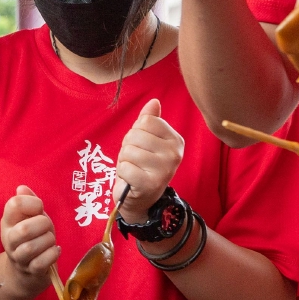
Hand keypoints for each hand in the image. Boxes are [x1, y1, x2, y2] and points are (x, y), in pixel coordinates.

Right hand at [0, 187, 61, 299]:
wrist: (25, 272)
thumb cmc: (33, 239)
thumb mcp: (32, 218)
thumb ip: (28, 202)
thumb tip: (22, 188)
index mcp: (8, 222)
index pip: (14, 204)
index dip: (32, 203)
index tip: (39, 208)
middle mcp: (9, 239)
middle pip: (23, 229)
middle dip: (43, 225)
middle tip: (48, 227)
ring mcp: (18, 257)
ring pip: (31, 248)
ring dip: (48, 241)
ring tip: (51, 240)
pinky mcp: (30, 271)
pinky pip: (40, 263)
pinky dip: (52, 255)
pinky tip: (55, 251)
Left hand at [115, 98, 182, 219]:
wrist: (139, 198)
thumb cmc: (141, 165)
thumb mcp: (146, 141)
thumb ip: (150, 120)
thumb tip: (154, 101)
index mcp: (176, 140)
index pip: (146, 120)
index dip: (136, 131)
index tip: (142, 146)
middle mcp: (175, 154)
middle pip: (136, 134)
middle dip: (128, 146)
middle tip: (135, 160)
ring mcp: (164, 170)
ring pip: (128, 150)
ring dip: (124, 160)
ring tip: (133, 169)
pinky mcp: (150, 184)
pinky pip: (124, 167)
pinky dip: (122, 173)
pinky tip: (131, 180)